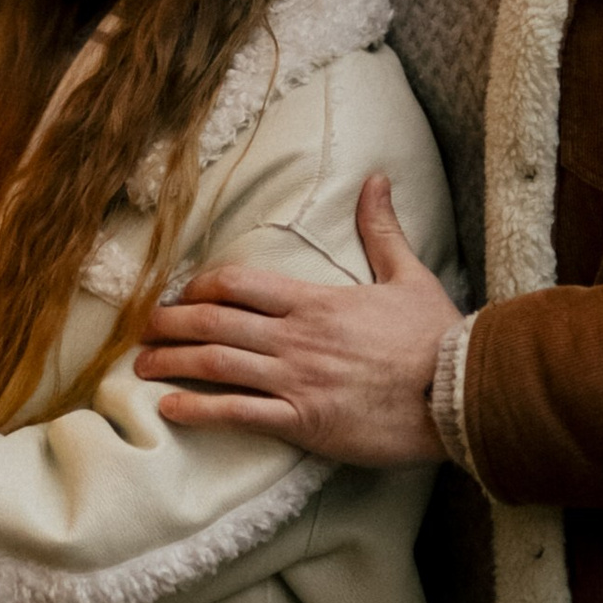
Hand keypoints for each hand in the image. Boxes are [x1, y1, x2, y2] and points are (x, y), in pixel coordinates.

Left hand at [130, 176, 455, 469]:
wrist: (462, 394)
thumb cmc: (437, 338)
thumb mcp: (408, 275)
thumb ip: (382, 230)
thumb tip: (376, 180)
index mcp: (315, 302)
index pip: (239, 284)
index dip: (201, 287)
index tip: (183, 294)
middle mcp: (296, 338)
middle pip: (215, 322)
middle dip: (170, 324)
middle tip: (140, 330)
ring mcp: (297, 381)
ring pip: (217, 365)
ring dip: (172, 363)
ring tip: (140, 367)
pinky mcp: (305, 422)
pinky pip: (239, 414)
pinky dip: (199, 410)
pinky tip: (170, 409)